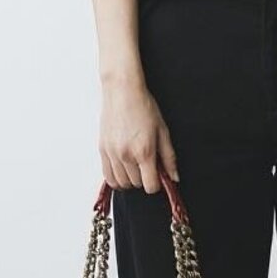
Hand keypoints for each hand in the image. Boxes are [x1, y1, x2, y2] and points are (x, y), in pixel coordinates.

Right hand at [99, 75, 178, 193]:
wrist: (122, 91)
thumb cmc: (143, 107)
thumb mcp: (163, 131)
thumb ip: (169, 157)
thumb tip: (174, 177)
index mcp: (144, 152)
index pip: (150, 186)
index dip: (157, 184)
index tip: (159, 175)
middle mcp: (126, 155)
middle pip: (136, 185)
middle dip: (144, 179)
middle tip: (148, 165)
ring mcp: (112, 154)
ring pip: (121, 183)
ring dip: (130, 180)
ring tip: (136, 166)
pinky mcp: (102, 150)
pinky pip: (108, 177)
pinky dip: (116, 178)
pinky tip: (124, 169)